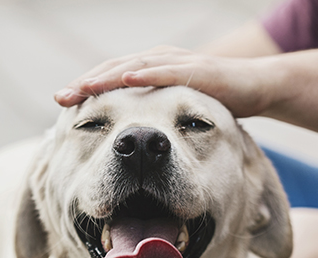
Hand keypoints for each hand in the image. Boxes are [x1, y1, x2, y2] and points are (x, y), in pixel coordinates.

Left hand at [54, 46, 272, 117]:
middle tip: (61, 98)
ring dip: (107, 76)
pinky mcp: (198, 70)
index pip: (111, 78)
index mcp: (151, 70)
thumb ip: (153, 114)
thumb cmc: (213, 100)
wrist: (256, 88)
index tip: (62, 104)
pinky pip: (168, 71)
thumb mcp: (176, 110)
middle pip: (115, 69)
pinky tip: (126, 78)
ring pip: (135, 66)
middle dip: (87, 83)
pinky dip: (146, 73)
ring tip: (83, 88)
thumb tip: (127, 136)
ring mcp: (177, 63)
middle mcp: (159, 61)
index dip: (86, 89)